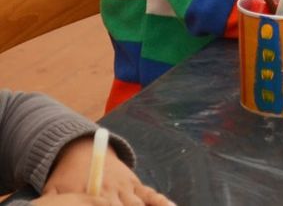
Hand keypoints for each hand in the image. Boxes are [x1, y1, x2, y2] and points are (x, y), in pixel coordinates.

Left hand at [41, 137, 174, 205]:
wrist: (80, 150)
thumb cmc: (64, 177)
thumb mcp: (52, 192)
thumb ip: (54, 204)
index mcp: (92, 194)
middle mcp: (112, 191)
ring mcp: (126, 187)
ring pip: (137, 205)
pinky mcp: (136, 184)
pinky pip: (152, 194)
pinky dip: (162, 202)